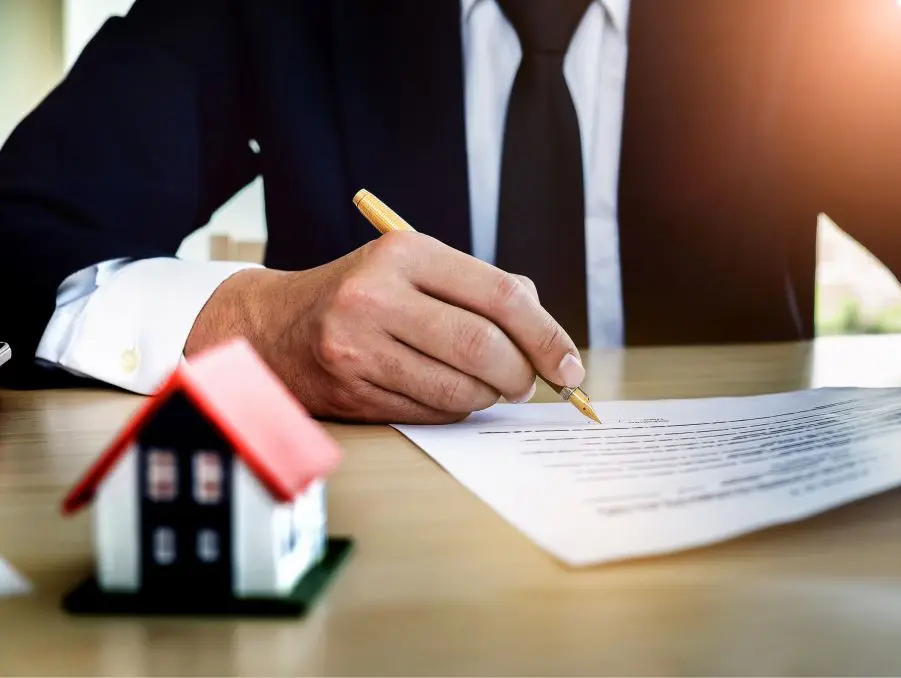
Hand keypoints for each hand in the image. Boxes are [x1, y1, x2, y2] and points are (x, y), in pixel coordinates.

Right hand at [185, 231, 584, 422]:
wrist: (274, 328)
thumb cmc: (364, 294)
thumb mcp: (416, 269)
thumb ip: (483, 289)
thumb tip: (547, 332)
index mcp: (405, 253)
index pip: (500, 296)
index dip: (546, 335)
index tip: (570, 364)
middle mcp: (378, 297)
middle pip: (484, 348)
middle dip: (522, 375)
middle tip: (529, 383)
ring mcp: (360, 347)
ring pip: (460, 389)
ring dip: (490, 396)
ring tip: (488, 385)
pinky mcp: (352, 390)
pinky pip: (431, 412)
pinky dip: (457, 410)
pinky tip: (451, 394)